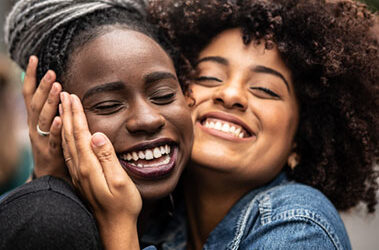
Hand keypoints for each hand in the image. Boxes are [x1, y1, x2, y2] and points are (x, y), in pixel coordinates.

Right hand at [23, 56, 67, 179]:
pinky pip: (53, 139)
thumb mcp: (47, 126)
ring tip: (57, 87)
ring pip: (44, 119)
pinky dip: (56, 128)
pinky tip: (61, 118)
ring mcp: (41, 140)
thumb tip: (56, 87)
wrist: (49, 176)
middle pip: (36, 104)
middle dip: (42, 87)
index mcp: (34, 119)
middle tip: (51, 72)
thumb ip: (50, 109)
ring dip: (50, 102)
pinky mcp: (51, 152)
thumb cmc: (52, 146)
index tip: (34, 59)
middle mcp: (34, 127)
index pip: (29, 95)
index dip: (30, 77)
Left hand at [60, 92, 140, 249]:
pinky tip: (67, 134)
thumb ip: (108, 158)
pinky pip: (69, 153)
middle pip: (71, 135)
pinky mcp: (80, 178)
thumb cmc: (123, 205)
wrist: (114, 227)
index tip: (73, 96)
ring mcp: (78, 174)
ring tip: (62, 108)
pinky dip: (66, 137)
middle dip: (67, 113)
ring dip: (64, 123)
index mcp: (89, 166)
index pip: (81, 134)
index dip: (76, 114)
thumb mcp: (120, 181)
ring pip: (67, 143)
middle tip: (64, 94)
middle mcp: (80, 168)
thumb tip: (97, 135)